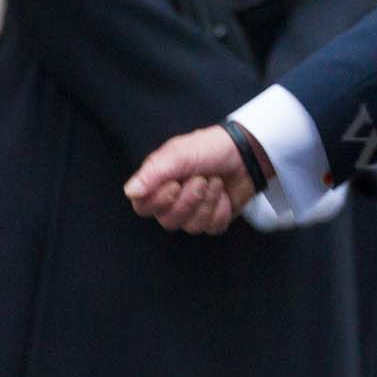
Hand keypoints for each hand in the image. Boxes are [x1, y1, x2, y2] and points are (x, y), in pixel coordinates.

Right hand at [124, 125, 266, 233]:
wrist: (245, 152)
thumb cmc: (209, 148)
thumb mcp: (179, 154)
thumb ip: (154, 172)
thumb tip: (130, 192)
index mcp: (158, 184)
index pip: (143, 207)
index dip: (159, 201)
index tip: (174, 185)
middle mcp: (173, 202)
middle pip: (168, 221)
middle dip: (189, 200)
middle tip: (202, 179)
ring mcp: (194, 212)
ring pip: (191, 227)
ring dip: (208, 202)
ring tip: (215, 182)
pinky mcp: (214, 219)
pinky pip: (212, 228)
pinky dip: (221, 210)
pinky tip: (225, 195)